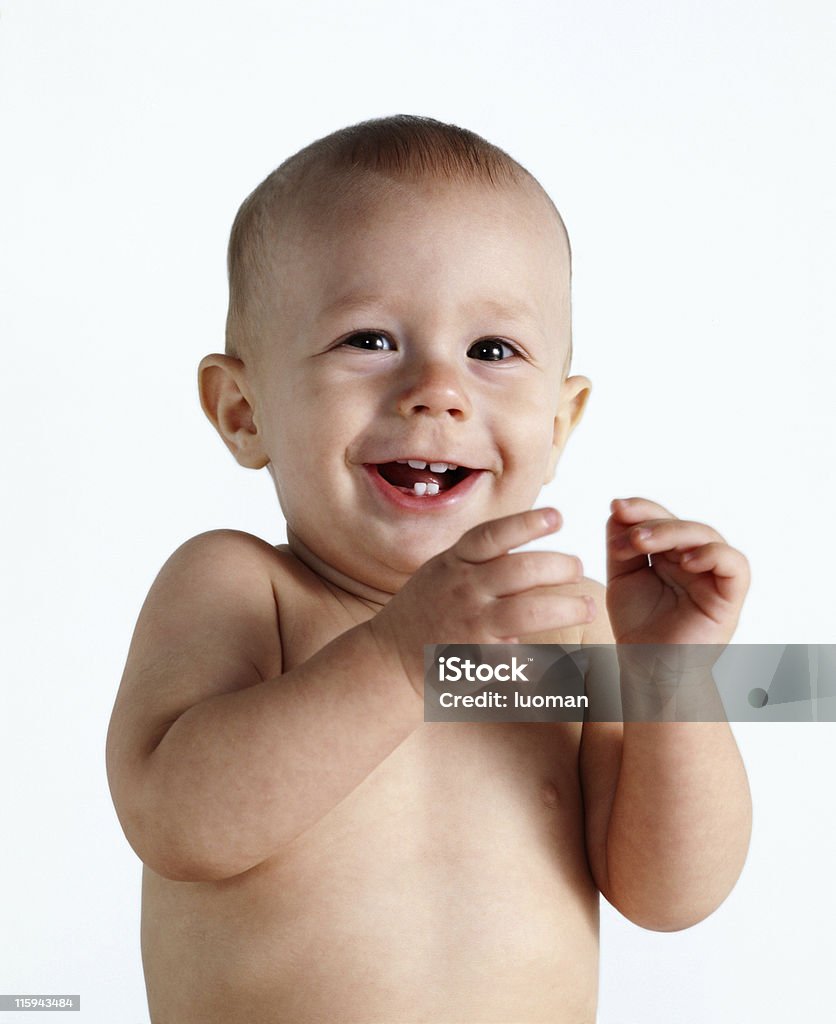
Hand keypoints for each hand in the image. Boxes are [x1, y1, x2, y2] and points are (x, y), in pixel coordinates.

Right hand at [370, 507, 593, 695]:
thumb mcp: (442, 569)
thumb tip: (524, 531)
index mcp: (455, 562)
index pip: (493, 535)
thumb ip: (477, 555)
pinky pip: (516, 658)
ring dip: (564, 608)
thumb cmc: (424, 609)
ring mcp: (470, 624)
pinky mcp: (475, 659)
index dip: (527, 523)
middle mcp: (463, 589)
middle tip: (578, 569)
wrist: (388, 657)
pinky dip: (541, 662)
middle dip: (559, 566)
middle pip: (521, 570)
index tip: (557, 516)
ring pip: (527, 612)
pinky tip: (564, 664)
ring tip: (587, 607)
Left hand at [606, 497, 749, 646]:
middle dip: (653, 521)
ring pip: (706, 536)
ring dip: (673, 533)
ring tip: (642, 543)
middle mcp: (694, 559)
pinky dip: (713, 554)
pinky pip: (735, 564)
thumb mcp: (621, 577)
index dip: (642, 508)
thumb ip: (621, 545)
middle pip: (682, 523)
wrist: (647, 667)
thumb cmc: (637, 626)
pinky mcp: (729, 596)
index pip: (662, 518)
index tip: (616, 507)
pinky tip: (685, 560)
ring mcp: (713, 576)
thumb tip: (618, 509)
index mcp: (669, 553)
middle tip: (629, 536)